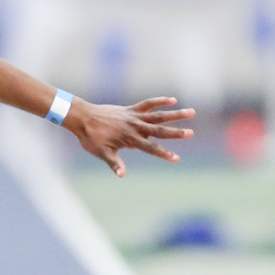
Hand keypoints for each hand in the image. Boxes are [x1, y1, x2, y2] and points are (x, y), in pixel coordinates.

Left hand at [65, 97, 193, 176]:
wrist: (82, 118)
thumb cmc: (91, 137)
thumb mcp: (101, 153)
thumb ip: (114, 163)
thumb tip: (122, 175)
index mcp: (129, 139)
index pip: (150, 148)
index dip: (163, 154)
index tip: (176, 158)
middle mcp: (134, 126)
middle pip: (159, 130)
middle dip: (175, 133)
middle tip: (191, 133)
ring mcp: (133, 116)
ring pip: (158, 115)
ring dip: (175, 114)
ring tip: (192, 112)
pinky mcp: (130, 109)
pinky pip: (147, 104)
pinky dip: (159, 101)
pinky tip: (172, 100)